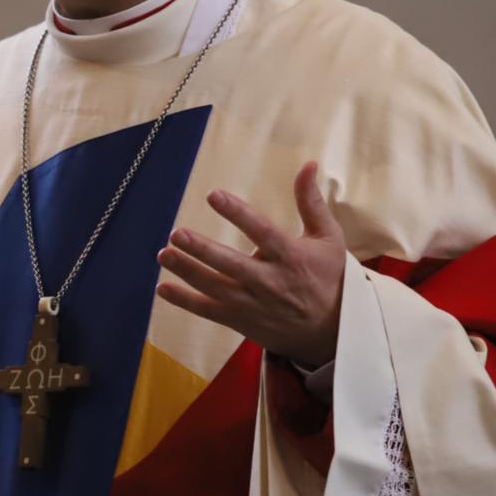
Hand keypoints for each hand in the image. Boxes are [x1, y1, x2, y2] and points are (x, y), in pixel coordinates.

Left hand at [155, 161, 346, 367]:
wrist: (333, 331)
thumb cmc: (329, 276)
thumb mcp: (328, 237)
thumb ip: (311, 202)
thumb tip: (308, 164)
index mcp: (291, 257)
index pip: (262, 232)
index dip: (237, 214)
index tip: (213, 195)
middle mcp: (270, 282)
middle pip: (232, 265)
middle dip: (203, 250)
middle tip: (177, 233)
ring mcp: (254, 304)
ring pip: (215, 288)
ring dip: (187, 271)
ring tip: (164, 254)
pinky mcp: (242, 321)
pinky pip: (209, 312)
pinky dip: (185, 301)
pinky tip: (163, 288)